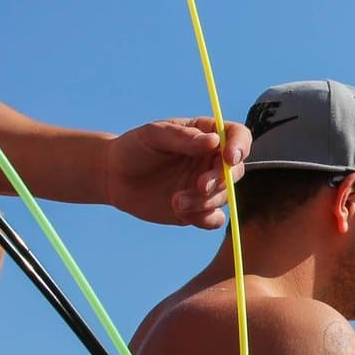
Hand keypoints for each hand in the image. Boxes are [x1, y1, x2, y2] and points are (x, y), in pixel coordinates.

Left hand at [102, 117, 251, 227]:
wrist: (114, 176)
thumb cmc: (134, 147)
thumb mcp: (154, 135)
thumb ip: (183, 138)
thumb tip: (215, 141)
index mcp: (206, 135)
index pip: (237, 135)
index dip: (240, 146)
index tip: (229, 157)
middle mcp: (211, 161)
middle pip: (236, 170)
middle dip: (221, 180)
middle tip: (199, 185)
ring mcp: (206, 187)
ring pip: (224, 196)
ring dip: (205, 202)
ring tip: (175, 201)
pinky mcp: (197, 210)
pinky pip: (214, 219)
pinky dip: (205, 219)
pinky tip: (182, 214)